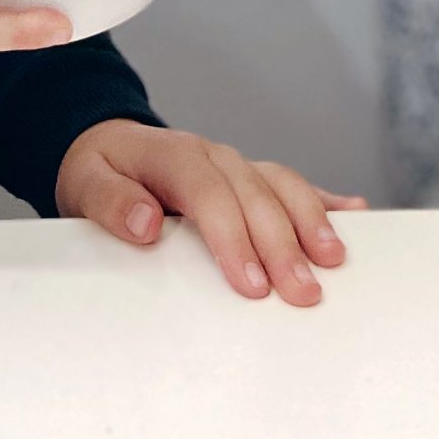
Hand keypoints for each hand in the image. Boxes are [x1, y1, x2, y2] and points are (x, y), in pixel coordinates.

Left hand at [53, 118, 365, 306]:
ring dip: (311, 222)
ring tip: (333, 261)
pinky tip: (353, 214)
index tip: (250, 282)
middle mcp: (213, 155)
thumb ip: (110, 201)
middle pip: (255, 193)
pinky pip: (292, 184)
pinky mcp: (251, 177)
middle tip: (302, 292)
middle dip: (282, 243)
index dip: (232, 236)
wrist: (105, 146)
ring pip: (282, 185)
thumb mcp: (85, 184)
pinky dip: (325, 199)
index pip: (208, 191)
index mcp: (172, 154)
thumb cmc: (98, 172)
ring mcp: (236, 164)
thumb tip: (146, 223)